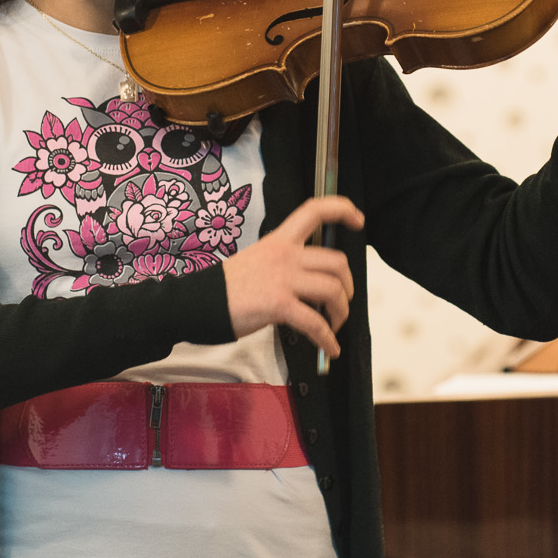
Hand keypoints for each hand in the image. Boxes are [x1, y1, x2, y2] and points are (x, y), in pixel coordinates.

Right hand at [220, 196, 366, 359]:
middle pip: (336, 261)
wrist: (200, 302)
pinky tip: (329, 348)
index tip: (357, 220)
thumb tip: (313, 281)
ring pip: (333, 290)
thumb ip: (287, 263)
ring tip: (334, 324)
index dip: (342, 209)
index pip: (315, 210)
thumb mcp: (260, 259)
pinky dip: (328, 338)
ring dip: (341, 312)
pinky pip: (315, 323)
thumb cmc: (229, 286)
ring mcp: (282, 278)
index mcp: (280, 240)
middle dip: (348, 285)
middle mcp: (285, 254)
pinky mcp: (278, 304)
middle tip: (342, 301)